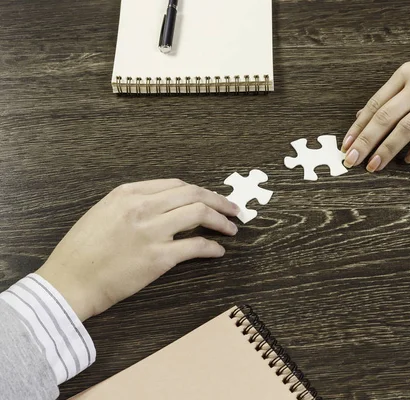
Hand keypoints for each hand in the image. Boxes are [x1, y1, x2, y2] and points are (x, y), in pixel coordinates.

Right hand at [36, 179, 239, 321]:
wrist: (70, 282)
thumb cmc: (81, 251)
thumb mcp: (102, 213)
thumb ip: (132, 204)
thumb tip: (164, 205)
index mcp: (128, 193)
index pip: (176, 184)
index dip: (199, 191)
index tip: (212, 197)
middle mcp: (142, 207)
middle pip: (193, 194)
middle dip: (219, 200)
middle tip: (234, 209)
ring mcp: (152, 231)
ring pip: (200, 214)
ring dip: (222, 221)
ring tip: (231, 228)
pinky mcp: (160, 258)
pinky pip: (196, 246)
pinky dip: (212, 247)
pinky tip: (218, 251)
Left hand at [342, 55, 409, 170]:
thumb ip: (391, 96)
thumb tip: (361, 118)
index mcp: (406, 74)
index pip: (375, 104)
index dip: (358, 127)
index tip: (346, 146)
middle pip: (386, 117)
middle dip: (366, 141)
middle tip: (352, 160)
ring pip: (406, 128)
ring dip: (387, 150)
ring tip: (374, 166)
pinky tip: (408, 160)